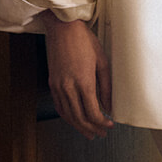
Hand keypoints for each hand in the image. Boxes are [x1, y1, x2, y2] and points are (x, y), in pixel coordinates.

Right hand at [42, 14, 113, 138]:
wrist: (63, 27)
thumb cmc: (84, 40)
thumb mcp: (102, 62)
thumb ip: (106, 87)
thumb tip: (109, 106)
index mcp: (83, 82)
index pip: (93, 112)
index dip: (102, 123)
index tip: (109, 125)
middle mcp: (68, 87)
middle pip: (79, 118)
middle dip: (91, 129)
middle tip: (101, 134)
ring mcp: (58, 86)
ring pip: (68, 115)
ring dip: (79, 126)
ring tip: (89, 132)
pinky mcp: (52, 82)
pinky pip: (59, 106)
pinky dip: (68, 116)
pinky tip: (75, 119)